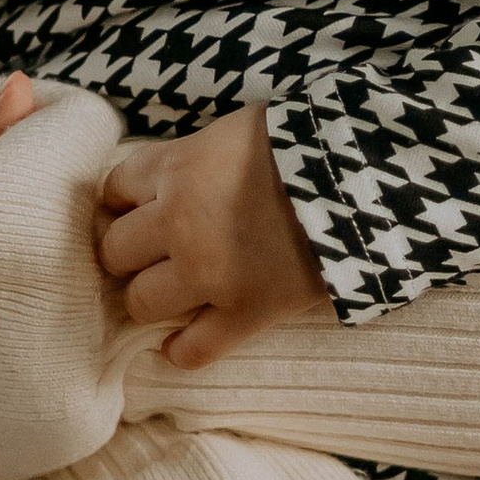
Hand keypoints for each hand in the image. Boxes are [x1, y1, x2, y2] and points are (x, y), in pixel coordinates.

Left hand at [95, 107, 334, 369]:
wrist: (364, 175)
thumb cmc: (308, 139)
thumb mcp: (240, 127)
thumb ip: (200, 152)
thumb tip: (184, 171)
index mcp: (177, 167)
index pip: (114, 189)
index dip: (123, 202)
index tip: (136, 210)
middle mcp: (179, 222)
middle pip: (116, 250)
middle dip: (130, 253)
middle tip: (152, 255)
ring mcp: (209, 272)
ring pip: (141, 302)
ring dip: (151, 298)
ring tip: (170, 293)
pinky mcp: (246, 312)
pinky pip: (192, 350)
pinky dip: (180, 351)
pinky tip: (177, 345)